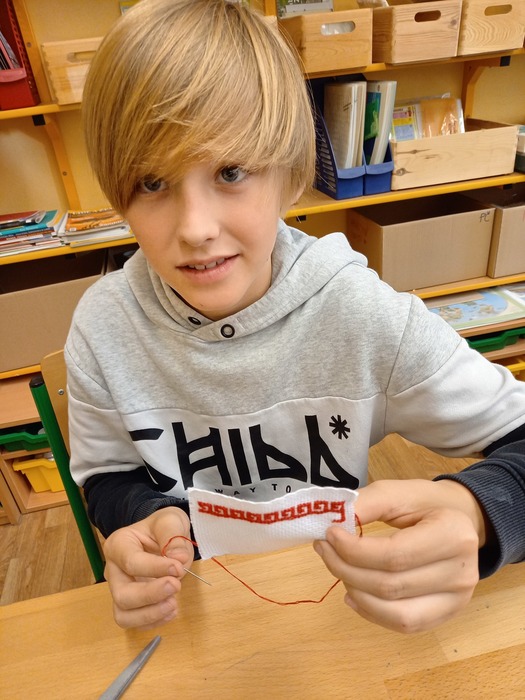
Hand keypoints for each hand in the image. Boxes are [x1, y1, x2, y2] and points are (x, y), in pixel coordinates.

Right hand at [103, 506, 193, 629]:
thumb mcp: (170, 520)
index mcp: (118, 544)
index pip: (131, 562)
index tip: (178, 567)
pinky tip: (172, 610)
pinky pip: (135, 623)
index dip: (155, 568)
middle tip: (176, 586)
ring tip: (174, 604)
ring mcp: (120, 589)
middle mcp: (114, 570)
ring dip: (150, 614)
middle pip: (122, 595)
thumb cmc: (163, 526)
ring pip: (123, 615)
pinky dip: (153, 621)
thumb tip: (178, 559)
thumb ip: (173, 536)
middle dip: (150, 596)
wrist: (164, 535)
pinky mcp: (131, 605)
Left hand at [314, 479, 487, 633]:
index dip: (354, 550)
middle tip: (324, 549)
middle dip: (347, 569)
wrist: (461, 519)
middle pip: (391, 586)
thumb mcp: (398, 492)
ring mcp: (458, 599)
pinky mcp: (448, 614)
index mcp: (453, 535)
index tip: (329, 535)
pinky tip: (353, 593)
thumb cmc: (426, 504)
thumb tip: (331, 520)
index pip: (394, 555)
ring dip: (356, 593)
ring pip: (396, 612)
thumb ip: (366, 504)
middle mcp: (462, 572)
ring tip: (339, 569)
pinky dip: (372, 612)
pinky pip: (405, 624)